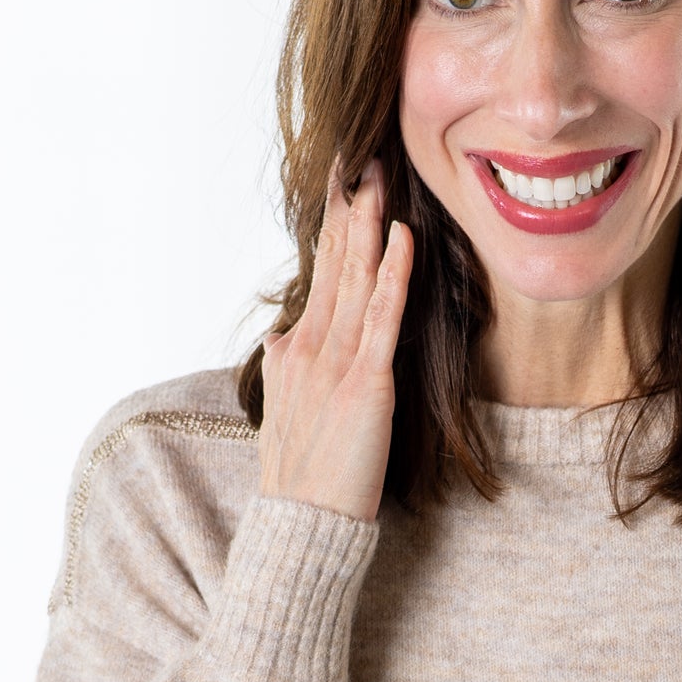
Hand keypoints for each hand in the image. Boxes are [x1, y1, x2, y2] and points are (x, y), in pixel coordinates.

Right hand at [257, 157, 413, 522]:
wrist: (302, 525)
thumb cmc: (300, 482)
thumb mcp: (282, 413)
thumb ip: (283, 368)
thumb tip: (280, 335)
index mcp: (291, 351)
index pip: (319, 276)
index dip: (332, 228)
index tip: (342, 185)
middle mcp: (307, 346)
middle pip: (333, 264)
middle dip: (346, 209)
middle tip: (358, 156)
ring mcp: (334, 362)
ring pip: (355, 279)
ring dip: (367, 224)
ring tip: (376, 176)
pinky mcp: (365, 383)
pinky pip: (382, 317)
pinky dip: (393, 274)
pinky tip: (401, 237)